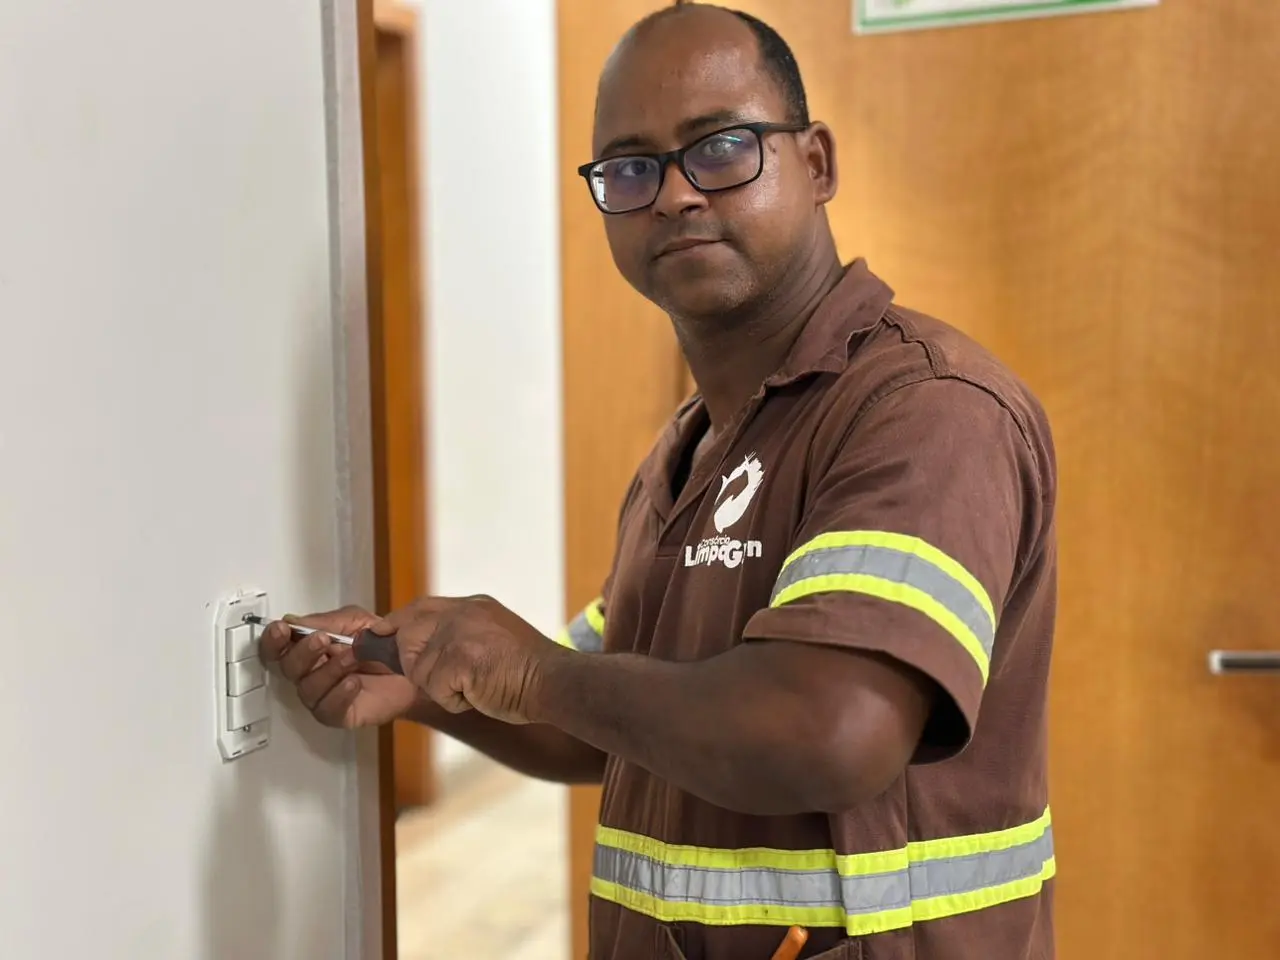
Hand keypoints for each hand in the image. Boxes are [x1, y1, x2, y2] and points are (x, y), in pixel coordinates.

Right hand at [258, 605, 417, 728]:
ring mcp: (323, 695)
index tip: (281, 629)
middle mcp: (311, 673)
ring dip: (329, 669)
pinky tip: (353, 682)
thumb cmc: (382, 644)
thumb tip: (294, 621)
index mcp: (309, 648)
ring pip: (308, 688)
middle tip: (321, 640)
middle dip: (302, 652)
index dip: (274, 640)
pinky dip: (339, 694)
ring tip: (352, 656)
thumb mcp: (356, 621)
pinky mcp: (340, 714)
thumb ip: (326, 621)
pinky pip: (328, 709)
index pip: (279, 647)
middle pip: (288, 668)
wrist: (412, 667)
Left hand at [388, 594, 565, 724]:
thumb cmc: (530, 671)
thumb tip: (424, 646)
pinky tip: (480, 695)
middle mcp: (463, 613)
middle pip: (409, 635)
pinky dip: (454, 701)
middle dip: (418, 665)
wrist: (555, 681)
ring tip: (478, 686)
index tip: (381, 634)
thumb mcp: (494, 635)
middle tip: (456, 680)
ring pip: (421, 669)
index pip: (420, 608)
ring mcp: (460, 633)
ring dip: (443, 689)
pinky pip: (435, 688)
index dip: (398, 624)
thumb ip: (462, 633)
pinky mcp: (459, 658)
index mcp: (473, 605)